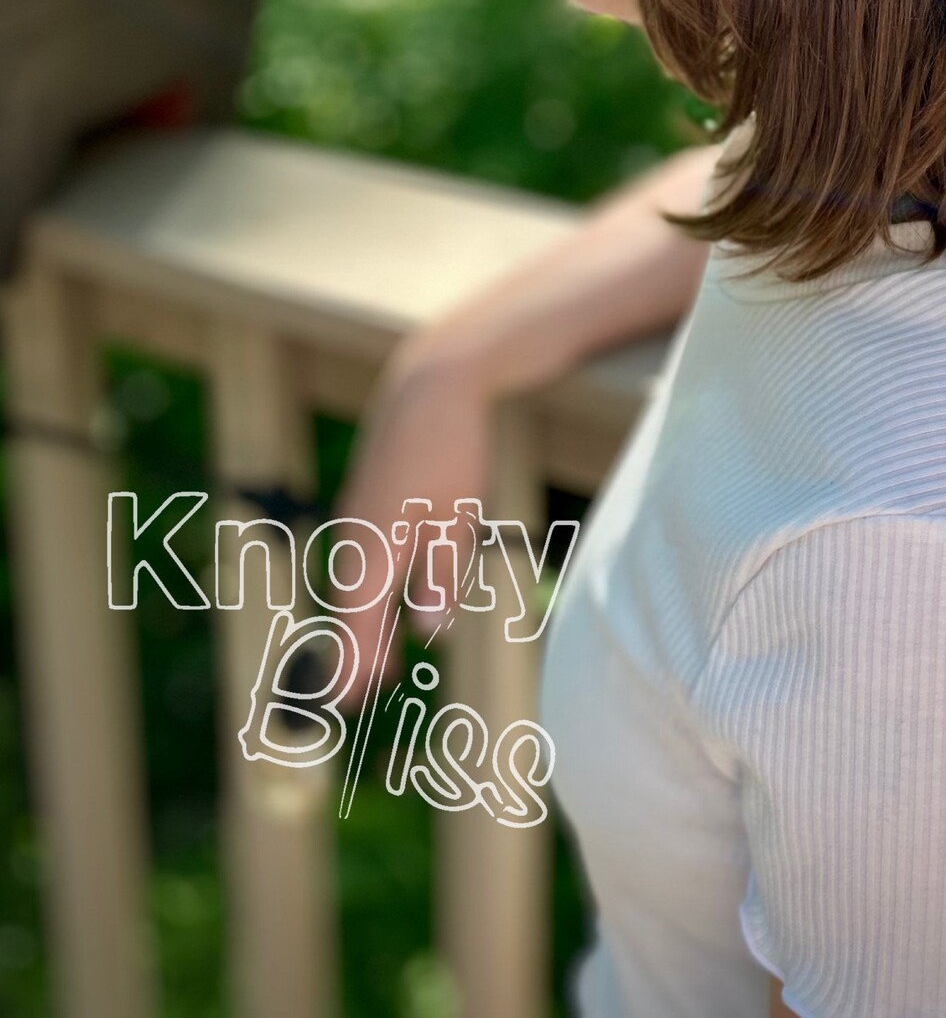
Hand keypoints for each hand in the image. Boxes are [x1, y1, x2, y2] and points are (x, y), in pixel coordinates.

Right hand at [332, 334, 499, 698]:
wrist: (429, 382)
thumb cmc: (448, 453)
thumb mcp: (455, 522)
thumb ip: (439, 580)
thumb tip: (428, 631)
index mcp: (371, 552)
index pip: (353, 628)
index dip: (350, 670)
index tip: (346, 707)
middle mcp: (353, 540)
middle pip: (351, 611)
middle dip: (359, 654)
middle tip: (360, 701)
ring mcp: (357, 517)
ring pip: (358, 584)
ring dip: (368, 622)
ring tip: (379, 662)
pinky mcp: (369, 499)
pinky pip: (366, 558)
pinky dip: (373, 588)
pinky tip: (390, 598)